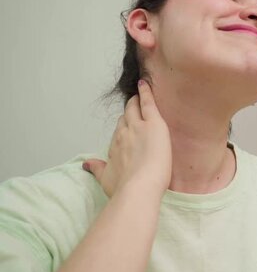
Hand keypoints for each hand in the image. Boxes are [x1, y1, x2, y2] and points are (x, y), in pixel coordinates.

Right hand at [83, 80, 171, 196]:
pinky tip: (144, 84)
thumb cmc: (124, 188)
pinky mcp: (153, 124)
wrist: (139, 187)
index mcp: (114, 146)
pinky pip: (148, 103)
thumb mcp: (106, 179)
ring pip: (134, 108)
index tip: (126, 125)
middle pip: (124, 117)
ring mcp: (138, 127)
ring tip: (139, 94)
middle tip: (133, 104)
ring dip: (135, 101)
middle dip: (128, 111)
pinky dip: (146, 92)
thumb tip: (87, 164)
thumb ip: (97, 169)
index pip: (119, 131)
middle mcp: (123, 134)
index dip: (123, 127)